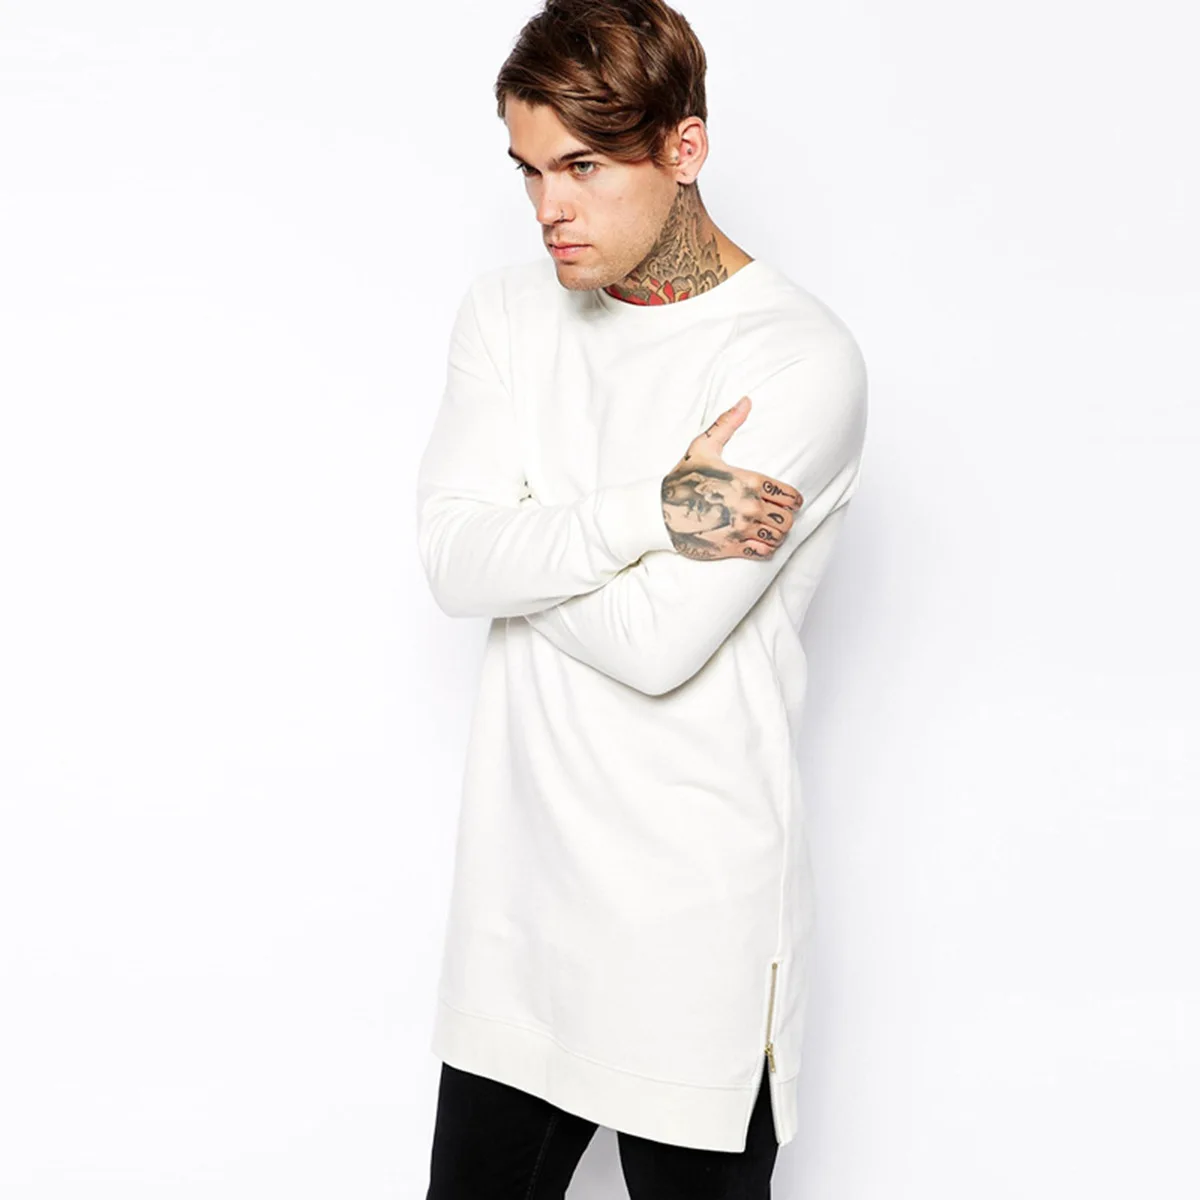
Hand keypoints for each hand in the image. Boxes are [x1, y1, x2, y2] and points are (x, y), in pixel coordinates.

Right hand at [659, 396, 802, 559]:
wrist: (657, 512)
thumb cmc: (681, 478)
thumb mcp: (703, 446)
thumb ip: (727, 424)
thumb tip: (746, 400)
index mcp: (748, 481)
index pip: (790, 496)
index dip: (793, 500)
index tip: (788, 501)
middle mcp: (750, 506)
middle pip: (788, 519)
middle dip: (785, 518)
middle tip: (776, 516)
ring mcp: (741, 529)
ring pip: (779, 537)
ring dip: (777, 534)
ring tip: (767, 529)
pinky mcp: (732, 547)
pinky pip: (764, 552)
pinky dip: (766, 549)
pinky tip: (757, 541)